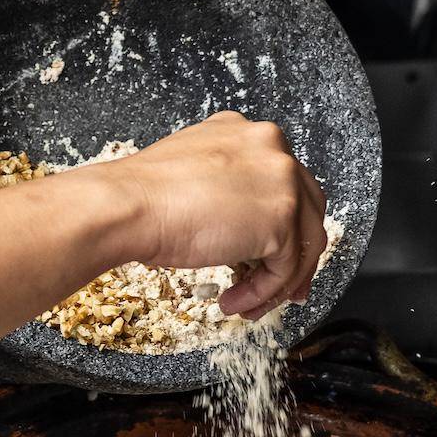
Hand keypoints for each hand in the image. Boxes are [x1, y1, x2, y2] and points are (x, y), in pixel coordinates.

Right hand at [106, 112, 327, 322]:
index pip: (285, 180)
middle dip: (298, 253)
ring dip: (277, 281)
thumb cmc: (144, 197)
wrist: (128, 206)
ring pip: (303, 242)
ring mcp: (281, 181)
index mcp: (248, 134)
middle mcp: (271, 147)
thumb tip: (240, 223)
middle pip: (308, 207)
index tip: (275, 248)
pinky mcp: (281, 219)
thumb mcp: (194, 172)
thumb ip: (227, 184)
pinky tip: (233, 301)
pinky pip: (284, 269)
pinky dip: (262, 293)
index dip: (284, 220)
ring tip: (247, 302)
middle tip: (285, 284)